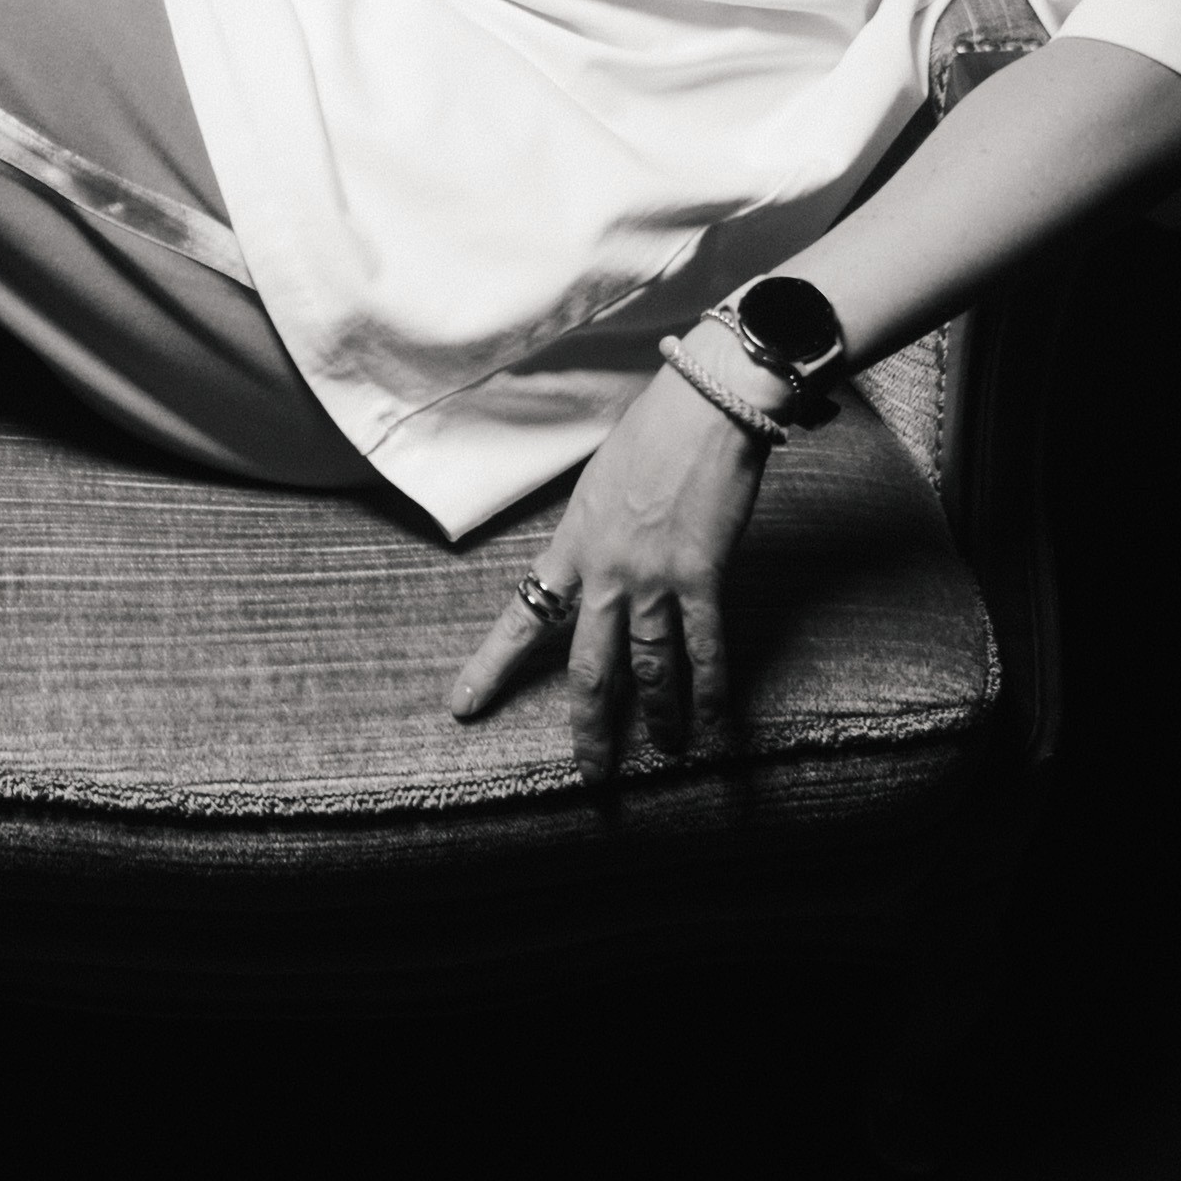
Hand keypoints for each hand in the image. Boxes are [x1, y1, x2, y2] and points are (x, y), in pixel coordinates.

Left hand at [450, 365, 758, 787]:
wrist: (704, 405)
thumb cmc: (654, 431)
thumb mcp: (599, 483)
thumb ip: (594, 530)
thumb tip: (594, 559)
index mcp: (572, 546)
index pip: (523, 617)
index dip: (492, 667)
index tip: (463, 706)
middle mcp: (605, 572)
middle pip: (587, 666)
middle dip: (589, 726)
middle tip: (590, 775)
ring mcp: (653, 578)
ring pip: (649, 667)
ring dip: (660, 716)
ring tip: (666, 751)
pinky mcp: (702, 575)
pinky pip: (705, 648)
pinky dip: (712, 691)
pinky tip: (716, 726)